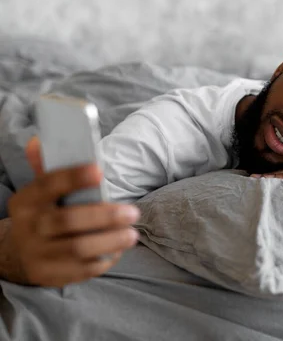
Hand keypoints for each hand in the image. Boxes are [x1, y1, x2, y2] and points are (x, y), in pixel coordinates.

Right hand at [6, 137, 139, 286]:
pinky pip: (81, 269)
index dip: (73, 177)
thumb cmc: (44, 213)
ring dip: (110, 240)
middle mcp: (30, 227)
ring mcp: (38, 253)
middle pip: (68, 221)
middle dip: (104, 216)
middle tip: (133, 212)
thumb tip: (41, 140)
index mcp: (27, 201)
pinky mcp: (50, 275)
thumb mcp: (41, 192)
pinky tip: (118, 249)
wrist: (18, 253)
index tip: (99, 171)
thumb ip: (47, 168)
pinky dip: (104, 259)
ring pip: (77, 248)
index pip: (48, 185)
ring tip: (132, 234)